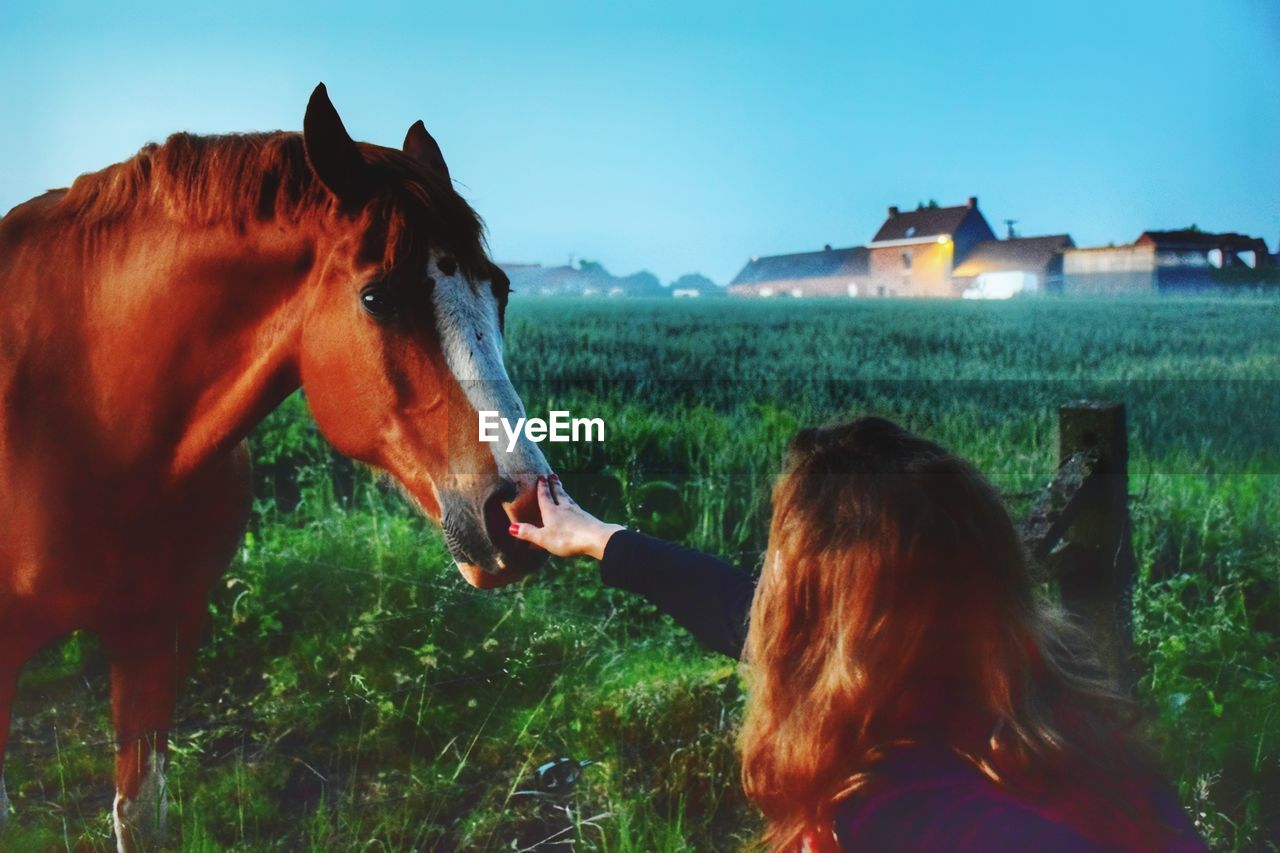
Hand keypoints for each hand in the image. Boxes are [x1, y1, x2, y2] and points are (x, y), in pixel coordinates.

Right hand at [509, 475, 624, 560]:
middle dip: (554, 485)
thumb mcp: (543, 538)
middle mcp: (564, 508)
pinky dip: (573, 503)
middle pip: (558, 493)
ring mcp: (577, 512)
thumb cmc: (567, 539)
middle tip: (553, 475)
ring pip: (568, 499)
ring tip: (561, 487)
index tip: (542, 477)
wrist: (596, 538)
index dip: (543, 487)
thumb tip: (511, 527)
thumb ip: (528, 533)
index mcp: (552, 511)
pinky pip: (577, 507)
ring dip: (563, 491)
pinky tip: (575, 506)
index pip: (545, 496)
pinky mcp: (586, 518)